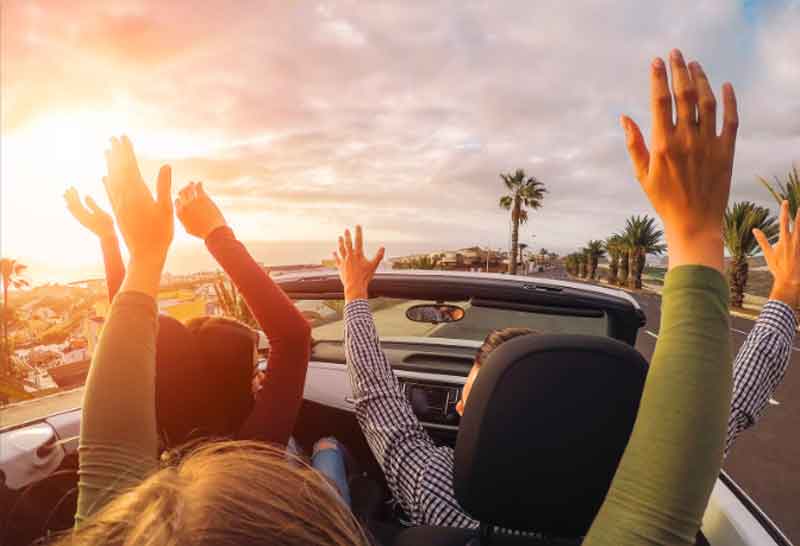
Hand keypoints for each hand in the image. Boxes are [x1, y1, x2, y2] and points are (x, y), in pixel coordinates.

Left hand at [64, 187, 115, 238]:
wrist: (106, 235)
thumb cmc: (106, 224)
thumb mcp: (101, 213)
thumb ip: (92, 204)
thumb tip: (85, 196)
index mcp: (85, 214)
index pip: (76, 202)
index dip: (74, 194)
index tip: (72, 187)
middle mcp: (80, 217)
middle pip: (72, 205)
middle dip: (70, 196)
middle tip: (68, 188)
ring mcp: (81, 220)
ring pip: (72, 209)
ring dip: (69, 201)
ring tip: (65, 194)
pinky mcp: (82, 222)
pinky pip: (73, 214)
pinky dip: (70, 208)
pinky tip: (68, 206)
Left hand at [103, 136, 172, 294]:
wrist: (145, 254)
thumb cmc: (160, 233)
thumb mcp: (166, 208)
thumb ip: (163, 186)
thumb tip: (165, 166)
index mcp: (137, 193)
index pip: (129, 166)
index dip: (126, 151)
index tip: (124, 137)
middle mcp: (124, 196)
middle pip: (118, 169)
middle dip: (116, 153)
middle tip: (113, 138)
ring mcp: (119, 205)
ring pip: (112, 179)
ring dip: (110, 165)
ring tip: (106, 151)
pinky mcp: (118, 213)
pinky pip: (110, 193)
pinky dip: (107, 183)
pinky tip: (105, 177)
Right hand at [175, 181, 227, 238]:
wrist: (213, 231)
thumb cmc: (203, 232)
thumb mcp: (188, 229)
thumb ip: (184, 221)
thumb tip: (184, 217)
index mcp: (180, 214)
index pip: (176, 202)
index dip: (180, 199)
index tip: (183, 197)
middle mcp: (184, 206)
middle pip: (181, 193)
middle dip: (183, 190)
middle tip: (186, 188)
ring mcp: (192, 201)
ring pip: (188, 188)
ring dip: (190, 185)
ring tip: (192, 184)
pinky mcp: (202, 198)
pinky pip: (198, 187)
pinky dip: (198, 184)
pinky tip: (200, 183)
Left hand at [333, 226, 384, 302]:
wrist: (354, 286)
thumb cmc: (365, 277)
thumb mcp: (374, 266)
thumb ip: (378, 256)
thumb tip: (383, 248)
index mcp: (358, 254)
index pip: (358, 240)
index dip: (358, 232)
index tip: (357, 226)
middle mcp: (350, 256)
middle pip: (348, 243)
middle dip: (347, 235)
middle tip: (346, 230)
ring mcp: (344, 261)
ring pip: (341, 249)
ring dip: (340, 243)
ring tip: (339, 237)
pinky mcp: (340, 267)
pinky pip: (337, 259)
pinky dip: (335, 255)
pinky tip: (333, 252)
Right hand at [621, 49, 738, 272]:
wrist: (695, 223)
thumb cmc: (664, 200)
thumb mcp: (642, 175)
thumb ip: (634, 144)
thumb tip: (624, 117)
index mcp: (663, 145)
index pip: (660, 102)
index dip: (658, 79)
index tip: (656, 61)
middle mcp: (687, 140)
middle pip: (684, 95)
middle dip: (679, 70)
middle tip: (676, 53)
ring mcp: (709, 144)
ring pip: (707, 102)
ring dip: (701, 79)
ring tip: (695, 65)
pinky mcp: (727, 151)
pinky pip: (731, 119)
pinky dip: (730, 100)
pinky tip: (725, 85)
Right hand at [754, 200, 799, 307]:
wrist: (790, 281)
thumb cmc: (778, 269)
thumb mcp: (769, 254)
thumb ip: (762, 241)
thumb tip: (755, 229)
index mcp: (784, 240)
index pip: (784, 222)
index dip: (784, 211)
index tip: (785, 202)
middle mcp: (794, 241)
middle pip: (799, 223)